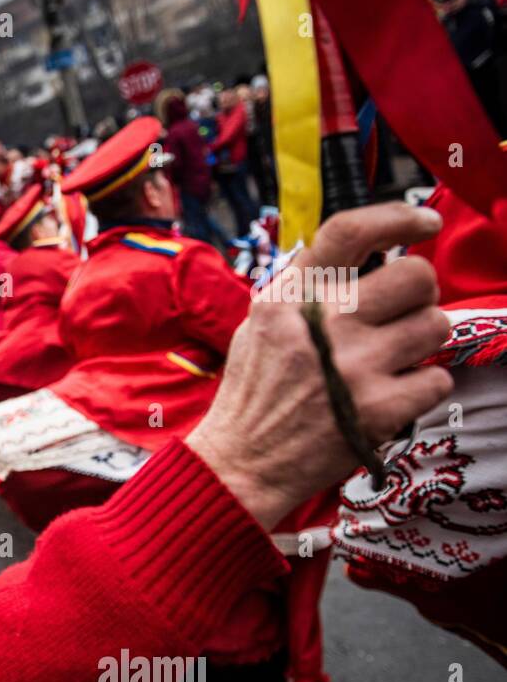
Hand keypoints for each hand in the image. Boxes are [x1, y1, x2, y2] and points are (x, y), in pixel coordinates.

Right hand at [186, 203, 452, 529]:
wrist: (242, 463)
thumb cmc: (254, 392)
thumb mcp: (261, 323)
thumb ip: (306, 288)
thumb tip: (369, 256)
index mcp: (290, 297)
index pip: (351, 232)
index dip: (398, 217)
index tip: (425, 223)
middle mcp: (323, 324)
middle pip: (417, 276)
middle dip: (419, 295)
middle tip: (400, 316)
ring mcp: (354, 367)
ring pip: (437, 325)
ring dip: (423, 342)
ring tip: (392, 360)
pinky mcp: (378, 409)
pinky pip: (438, 379)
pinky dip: (422, 389)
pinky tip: (389, 397)